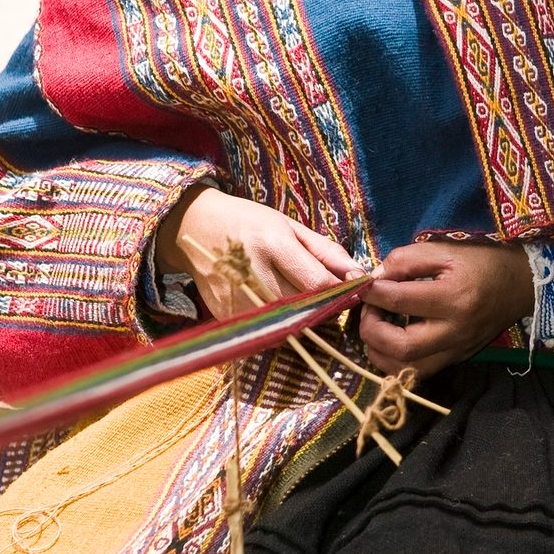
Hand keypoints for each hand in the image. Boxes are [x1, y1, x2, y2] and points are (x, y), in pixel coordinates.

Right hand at [156, 186, 357, 319]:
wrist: (194, 228)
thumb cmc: (249, 222)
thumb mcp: (289, 226)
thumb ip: (326, 251)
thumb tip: (358, 275)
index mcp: (273, 244)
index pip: (318, 284)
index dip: (341, 292)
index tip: (351, 289)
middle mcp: (254, 273)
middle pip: (305, 309)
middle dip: (326, 308)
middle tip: (330, 299)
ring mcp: (237, 298)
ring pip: (288, 326)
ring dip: (305, 320)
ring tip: (305, 302)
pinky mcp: (226, 315)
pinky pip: (266, 331)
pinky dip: (281, 326)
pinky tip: (280, 308)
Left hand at [360, 240, 533, 378]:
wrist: (520, 285)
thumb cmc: (481, 262)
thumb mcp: (445, 250)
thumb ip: (406, 260)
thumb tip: (375, 279)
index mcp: (453, 297)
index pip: (398, 301)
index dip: (371, 293)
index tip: (363, 284)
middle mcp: (455, 331)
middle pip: (400, 347)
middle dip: (371, 330)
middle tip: (367, 311)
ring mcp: (456, 350)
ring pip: (406, 369)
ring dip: (379, 352)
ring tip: (375, 328)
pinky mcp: (456, 359)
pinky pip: (418, 371)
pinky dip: (395, 361)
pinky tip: (390, 341)